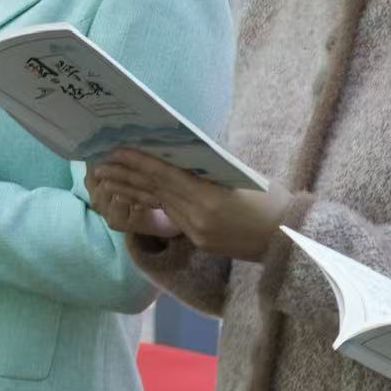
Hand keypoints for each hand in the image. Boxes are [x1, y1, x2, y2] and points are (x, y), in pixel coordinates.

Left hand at [89, 149, 291, 262]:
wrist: (290, 240)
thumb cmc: (272, 201)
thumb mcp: (241, 176)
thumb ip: (209, 168)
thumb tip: (181, 154)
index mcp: (209, 198)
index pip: (166, 176)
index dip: (140, 163)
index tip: (118, 150)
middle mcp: (198, 217)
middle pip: (155, 191)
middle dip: (126, 176)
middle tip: (100, 163)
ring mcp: (197, 231)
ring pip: (159, 204)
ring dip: (131, 191)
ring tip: (107, 179)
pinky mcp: (200, 240)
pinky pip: (172, 216)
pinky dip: (153, 202)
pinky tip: (136, 193)